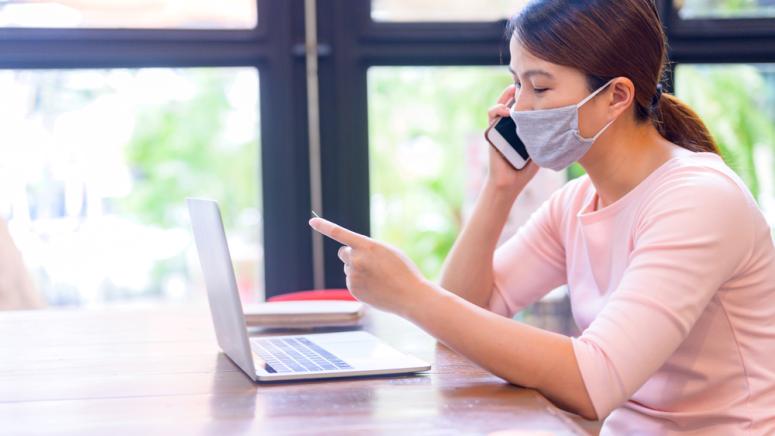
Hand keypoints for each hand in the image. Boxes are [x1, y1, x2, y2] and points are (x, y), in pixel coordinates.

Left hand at [308, 217, 429, 316]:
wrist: (409, 295)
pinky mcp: (353, 290)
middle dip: (351, 254)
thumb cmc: (402, 270)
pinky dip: (360, 283)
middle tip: (368, 262)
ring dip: (358, 270)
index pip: (339, 233)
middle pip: (343, 252)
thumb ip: (367, 249)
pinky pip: (352, 281)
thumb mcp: (387, 251)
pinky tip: (375, 287)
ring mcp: (353, 276)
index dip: (324, 226)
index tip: (311, 221)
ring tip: (378, 277)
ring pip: (349, 268)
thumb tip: (350, 256)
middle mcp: (356, 260)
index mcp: (367, 246)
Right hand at [486, 84, 539, 191]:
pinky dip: (497, 109)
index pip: (523, 107)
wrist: (511, 182)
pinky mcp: (491, 132)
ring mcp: (499, 128)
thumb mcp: (540, 147)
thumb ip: (545, 135)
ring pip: (500, 104)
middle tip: (526, 83)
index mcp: (521, 127)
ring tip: (514, 89)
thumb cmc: (525, 167)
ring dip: (506, 95)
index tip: (539, 88)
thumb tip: (563, 124)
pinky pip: (491, 115)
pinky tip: (506, 110)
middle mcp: (509, 125)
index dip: (528, 96)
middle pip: (511, 102)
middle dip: (517, 91)